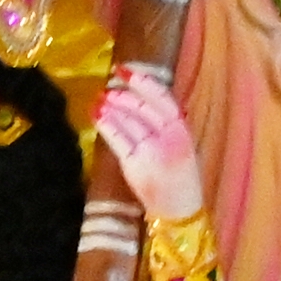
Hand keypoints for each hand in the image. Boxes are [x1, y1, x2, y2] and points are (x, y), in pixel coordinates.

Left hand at [93, 68, 205, 220]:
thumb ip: (167, 124)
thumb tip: (140, 100)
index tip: (125, 71)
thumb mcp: (182, 146)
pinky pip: (118, 139)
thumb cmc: (180, 178)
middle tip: (107, 91)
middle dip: (121, 96)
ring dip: (110, 108)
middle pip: (141, 107)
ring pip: (127, 121)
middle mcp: (169, 137)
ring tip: (98, 101)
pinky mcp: (136, 165)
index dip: (142, 81)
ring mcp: (152, 151)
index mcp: (182, 130)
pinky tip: (97, 117)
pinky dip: (106, 125)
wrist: (180, 210)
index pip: (162, 97)